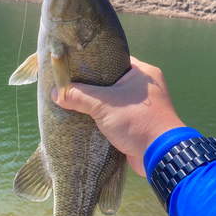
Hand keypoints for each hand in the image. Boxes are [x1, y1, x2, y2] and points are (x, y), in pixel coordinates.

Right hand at [51, 57, 184, 176]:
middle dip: (94, 87)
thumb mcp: (104, 105)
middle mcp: (146, 87)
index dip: (94, 64)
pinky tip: (87, 120)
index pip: (114, 61)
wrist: (160, 155)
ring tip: (76, 103)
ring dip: (99, 105)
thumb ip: (79, 97)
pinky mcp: (140, 124)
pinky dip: (106, 119)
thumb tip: (55, 93)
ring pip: (115, 101)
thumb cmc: (137, 121)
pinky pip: (119, 116)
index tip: (75, 68)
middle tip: (72, 86)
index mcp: (143, 73)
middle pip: (113, 82)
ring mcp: (145, 107)